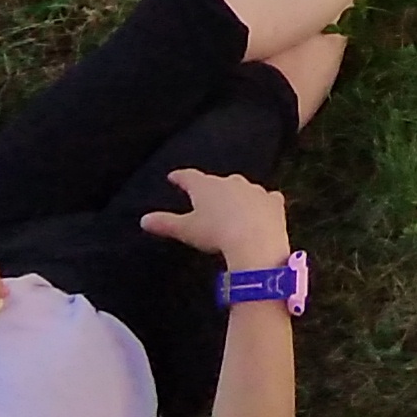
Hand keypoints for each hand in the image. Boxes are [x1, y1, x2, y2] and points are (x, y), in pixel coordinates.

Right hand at [137, 172, 289, 271]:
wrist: (255, 239)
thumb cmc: (215, 233)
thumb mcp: (185, 230)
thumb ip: (165, 223)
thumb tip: (143, 219)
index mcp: (207, 186)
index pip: (189, 177)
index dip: (180, 177)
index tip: (173, 176)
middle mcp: (231, 181)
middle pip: (217, 182)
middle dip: (210, 187)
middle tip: (203, 195)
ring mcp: (255, 189)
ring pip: (242, 189)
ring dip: (236, 196)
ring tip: (230, 206)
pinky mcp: (273, 201)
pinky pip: (266, 199)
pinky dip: (261, 203)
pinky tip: (261, 208)